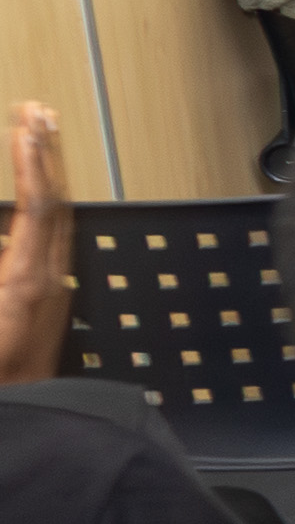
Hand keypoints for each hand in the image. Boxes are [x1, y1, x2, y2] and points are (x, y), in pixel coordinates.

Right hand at [3, 96, 69, 380]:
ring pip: (60, 215)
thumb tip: (8, 227)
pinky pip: (53, 236)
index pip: (37, 205)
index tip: (25, 122)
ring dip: (48, 172)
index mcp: (27, 279)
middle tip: (36, 109)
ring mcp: (57, 285)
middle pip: (57, 200)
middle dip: (46, 152)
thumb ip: (1, 258)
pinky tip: (37, 185)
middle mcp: (51, 277)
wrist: (25, 414)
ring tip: (36, 131)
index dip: (31, 161)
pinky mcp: (53, 294)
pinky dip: (45, 201)